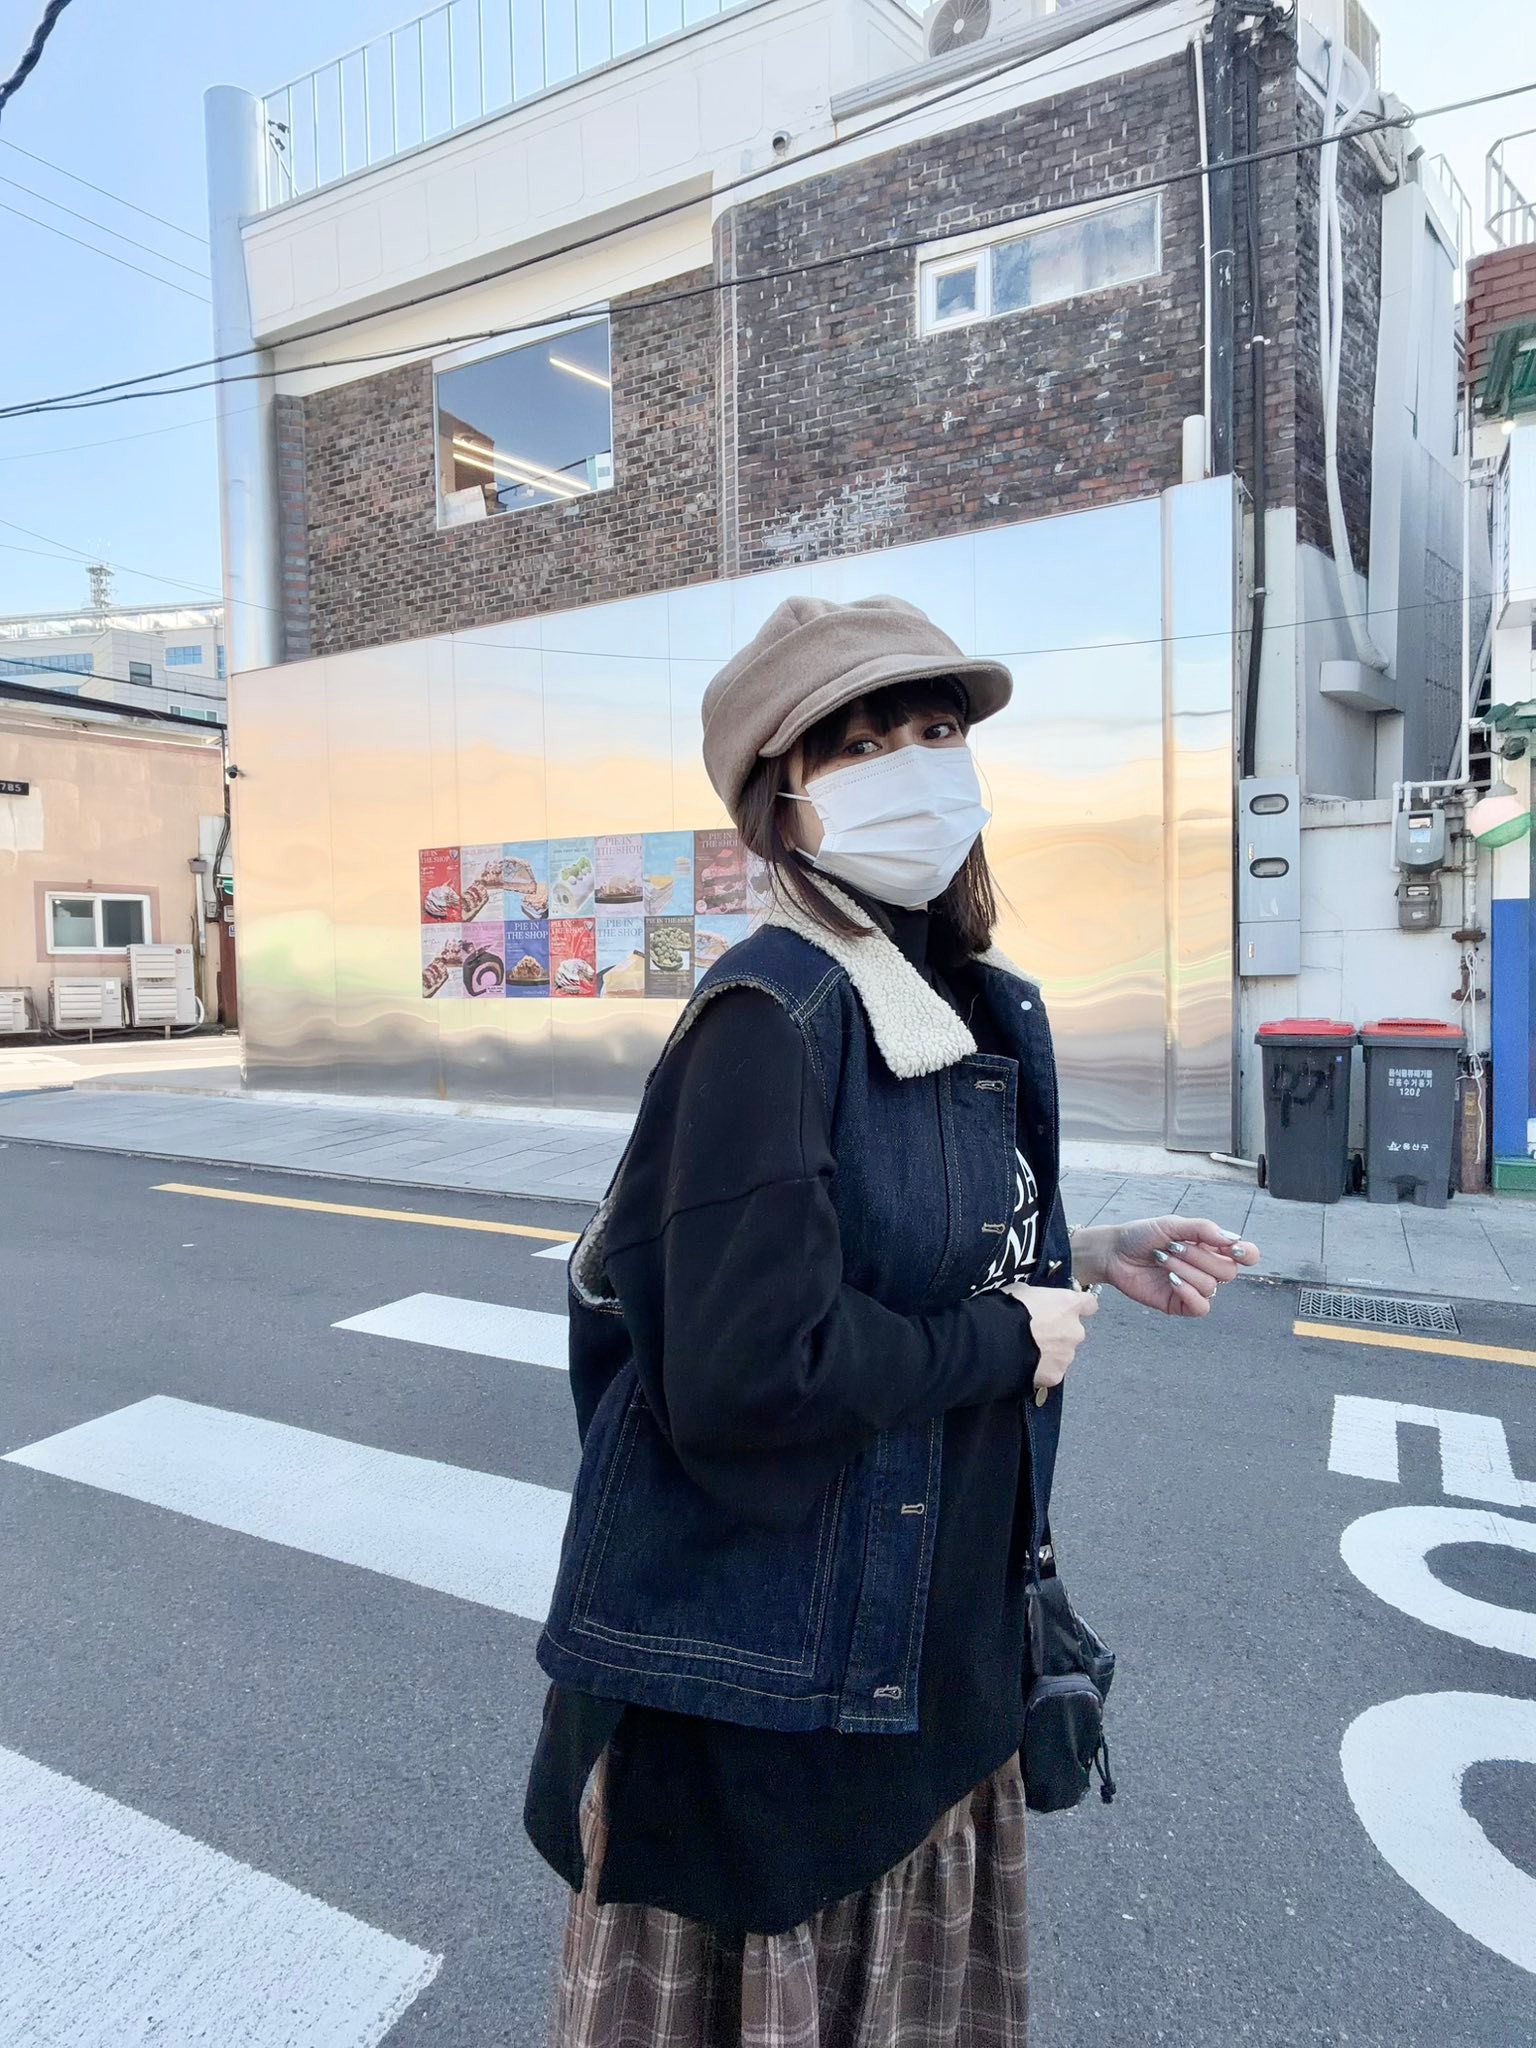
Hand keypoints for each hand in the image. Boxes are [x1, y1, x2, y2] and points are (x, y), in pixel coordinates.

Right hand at [1001, 1281, 1098, 1394]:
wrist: (996, 1342)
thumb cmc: (1007, 1310)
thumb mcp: (1021, 1291)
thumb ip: (1037, 1297)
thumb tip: (1035, 1302)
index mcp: (1068, 1305)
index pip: (1089, 1304)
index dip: (1080, 1306)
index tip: (1070, 1308)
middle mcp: (1074, 1331)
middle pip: (1074, 1331)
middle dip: (1059, 1332)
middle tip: (1036, 1333)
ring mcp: (1066, 1356)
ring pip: (1063, 1353)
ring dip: (1050, 1352)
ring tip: (1026, 1350)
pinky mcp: (1056, 1376)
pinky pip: (1051, 1371)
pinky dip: (1041, 1369)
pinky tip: (1023, 1365)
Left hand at [1072, 1215, 1260, 1316]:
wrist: (1114, 1252)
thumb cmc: (1143, 1235)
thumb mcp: (1172, 1225)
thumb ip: (1203, 1229)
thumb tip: (1233, 1240)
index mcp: (1211, 1247)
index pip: (1246, 1254)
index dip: (1248, 1254)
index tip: (1234, 1249)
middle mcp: (1208, 1268)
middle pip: (1228, 1272)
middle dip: (1199, 1257)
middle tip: (1172, 1247)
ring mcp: (1195, 1288)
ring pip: (1211, 1287)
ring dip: (1184, 1270)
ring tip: (1161, 1259)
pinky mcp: (1180, 1305)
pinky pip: (1201, 1307)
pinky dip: (1188, 1293)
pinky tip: (1171, 1281)